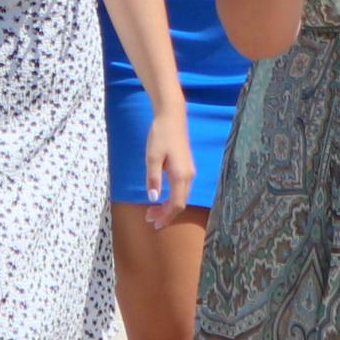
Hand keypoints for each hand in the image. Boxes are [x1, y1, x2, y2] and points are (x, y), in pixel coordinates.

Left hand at [142, 109, 194, 224]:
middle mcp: (189, 176)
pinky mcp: (187, 167)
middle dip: (166, 214)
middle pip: (180, 203)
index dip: (166, 216)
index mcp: (181, 175)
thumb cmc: (161, 134)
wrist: (172, 116)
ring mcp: (189, 171)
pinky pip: (182, 189)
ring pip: (182, 197)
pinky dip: (172, 198)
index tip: (153, 223)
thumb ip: (153, 178)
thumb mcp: (152, 156)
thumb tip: (153, 198)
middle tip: (149, 219)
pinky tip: (162, 197)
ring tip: (153, 211)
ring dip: (169, 207)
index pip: (176, 204)